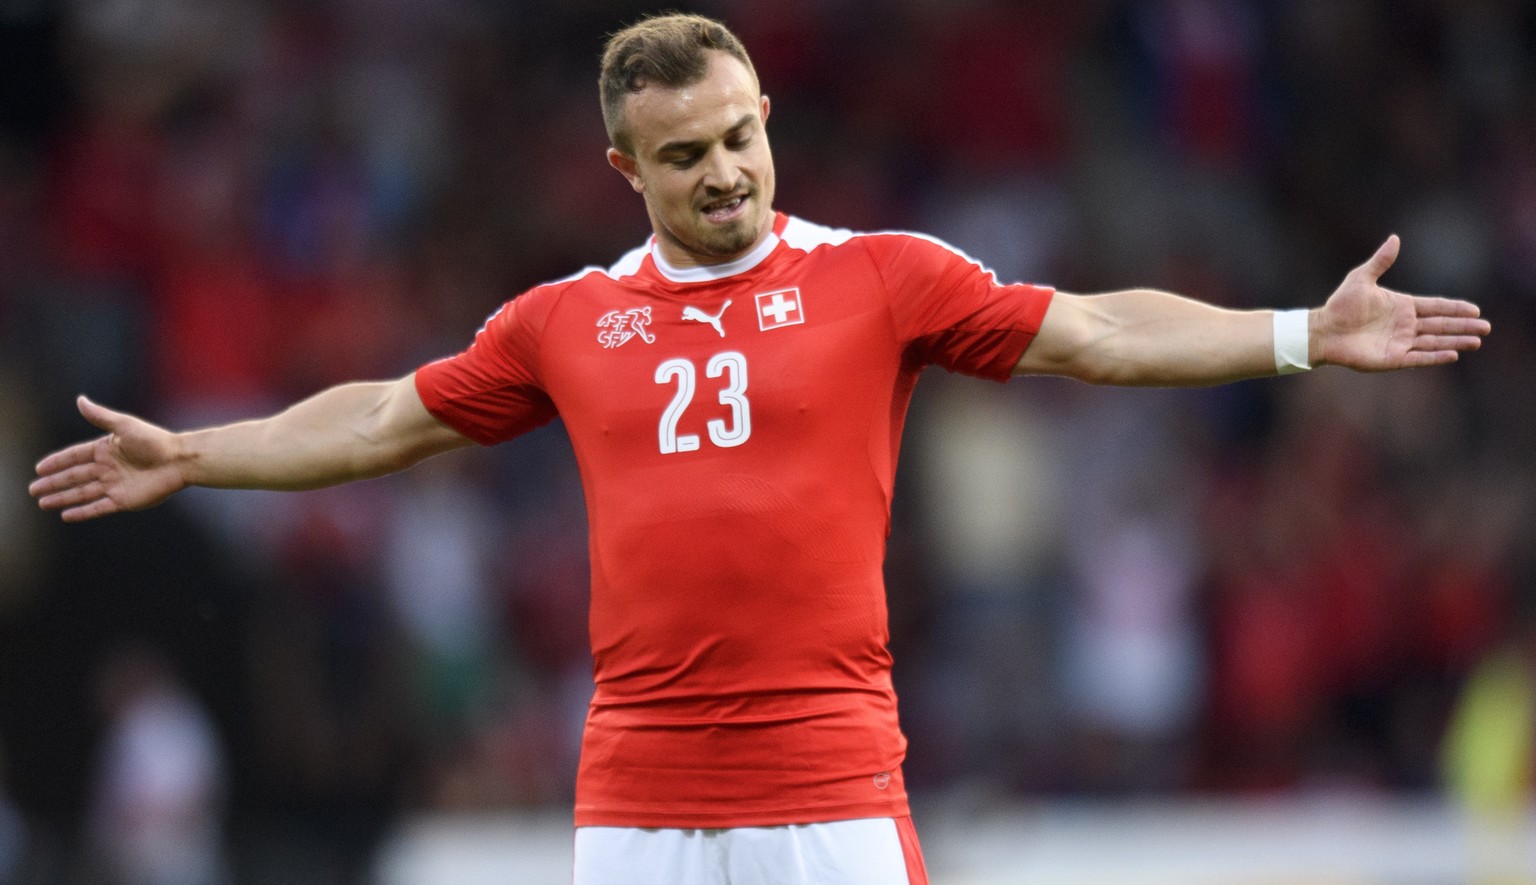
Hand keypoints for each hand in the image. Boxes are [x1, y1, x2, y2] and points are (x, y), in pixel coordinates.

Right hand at [30, 397, 187, 521]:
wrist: (179, 461)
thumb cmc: (155, 440)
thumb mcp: (124, 426)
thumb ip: (100, 417)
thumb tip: (79, 400)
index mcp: (106, 449)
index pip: (75, 456)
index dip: (57, 462)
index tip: (39, 468)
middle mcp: (108, 468)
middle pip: (74, 477)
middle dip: (53, 483)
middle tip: (33, 490)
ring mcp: (115, 485)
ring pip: (82, 493)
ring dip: (62, 498)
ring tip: (43, 503)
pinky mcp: (124, 500)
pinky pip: (98, 507)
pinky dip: (82, 512)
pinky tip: (66, 515)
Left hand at [1313, 235, 1490, 370]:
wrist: (1324, 330)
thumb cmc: (1340, 304)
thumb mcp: (1361, 278)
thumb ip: (1381, 261)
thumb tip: (1395, 238)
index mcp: (1402, 306)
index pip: (1436, 306)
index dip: (1455, 308)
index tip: (1475, 310)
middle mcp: (1405, 325)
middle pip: (1441, 325)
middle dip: (1463, 326)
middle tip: (1486, 328)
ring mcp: (1400, 342)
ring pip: (1434, 341)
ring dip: (1455, 341)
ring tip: (1476, 341)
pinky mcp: (1392, 358)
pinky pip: (1419, 357)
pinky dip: (1435, 356)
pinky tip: (1453, 355)